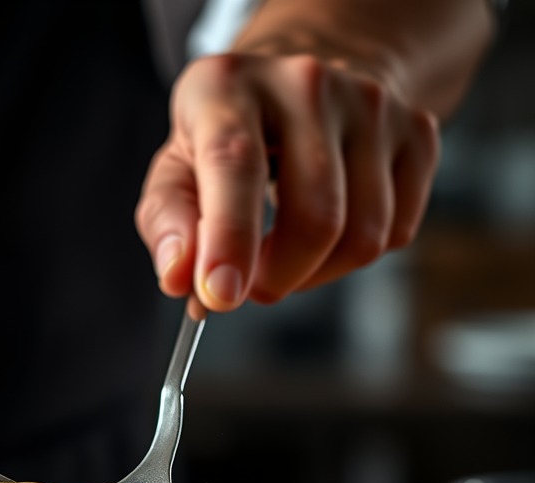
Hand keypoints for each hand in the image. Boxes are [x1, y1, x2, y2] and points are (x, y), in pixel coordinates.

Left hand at [135, 52, 439, 315]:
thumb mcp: (175, 171)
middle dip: (278, 277)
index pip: (235, 164)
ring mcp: (371, 104)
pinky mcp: (417, 133)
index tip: (220, 296)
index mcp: (227, 87)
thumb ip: (167, 226)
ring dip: (314, 276)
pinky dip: (351, 260)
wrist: (298, 88)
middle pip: (315, 216)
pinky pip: (394, 234)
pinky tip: (323, 234)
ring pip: (362, 237)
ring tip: (282, 256)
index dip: (228, 239)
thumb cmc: (226, 139)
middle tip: (250, 286)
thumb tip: (179, 278)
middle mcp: (306, 83)